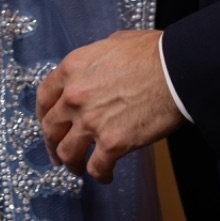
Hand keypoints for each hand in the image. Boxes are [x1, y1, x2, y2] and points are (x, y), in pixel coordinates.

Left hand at [35, 29, 181, 182]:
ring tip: (78, 169)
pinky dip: (99, 175)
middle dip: (52, 143)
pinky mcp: (113, 142)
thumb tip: (96, 69)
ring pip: (67, 152)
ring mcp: (91, 121)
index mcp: (71, 70)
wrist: (176, 70)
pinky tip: (106, 176)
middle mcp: (73, 96)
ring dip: (71, 163)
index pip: (44, 98)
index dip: (43, 115)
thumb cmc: (151, 54)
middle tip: (57, 153)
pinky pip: (96, 167)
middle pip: (50, 128)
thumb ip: (94, 61)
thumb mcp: (111, 44)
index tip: (47, 125)